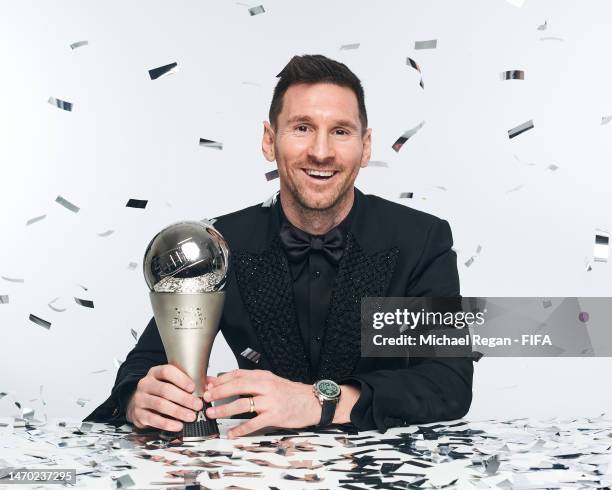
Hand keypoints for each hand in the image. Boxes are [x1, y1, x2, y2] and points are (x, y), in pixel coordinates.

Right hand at [126, 364, 212, 431]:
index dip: (181, 379)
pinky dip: (167, 423)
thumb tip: (211, 384)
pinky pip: (153, 419)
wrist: (140, 402)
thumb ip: (192, 380)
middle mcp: (146, 384)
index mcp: (156, 372)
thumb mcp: (173, 381)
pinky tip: (178, 426)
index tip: (193, 387)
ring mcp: (140, 399)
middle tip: (198, 405)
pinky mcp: (138, 414)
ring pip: (160, 405)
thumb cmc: (161, 390)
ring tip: (191, 417)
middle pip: (165, 390)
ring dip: (178, 412)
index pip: (167, 371)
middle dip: (184, 399)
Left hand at [203, 369, 358, 437]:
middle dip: (218, 392)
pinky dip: (240, 429)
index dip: (220, 379)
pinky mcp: (274, 416)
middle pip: (237, 386)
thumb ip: (252, 381)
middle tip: (206, 398)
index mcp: (263, 376)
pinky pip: (253, 423)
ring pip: (242, 404)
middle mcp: (265, 386)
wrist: (312, 401)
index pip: (237, 374)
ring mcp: (270, 401)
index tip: (208, 384)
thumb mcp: (271, 381)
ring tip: (213, 414)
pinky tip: (232, 432)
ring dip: (224, 410)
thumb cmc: (290, 392)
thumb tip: (229, 382)